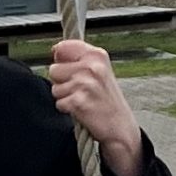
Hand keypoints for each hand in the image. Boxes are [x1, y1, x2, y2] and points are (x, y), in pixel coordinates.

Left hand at [50, 40, 144, 175]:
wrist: (121, 127)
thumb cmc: (108, 100)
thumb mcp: (100, 71)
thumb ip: (79, 59)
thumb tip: (55, 50)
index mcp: (97, 55)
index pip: (63, 47)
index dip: (61, 59)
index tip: (70, 69)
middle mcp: (92, 67)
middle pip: (54, 69)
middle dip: (62, 81)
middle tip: (81, 90)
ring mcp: (85, 84)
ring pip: (55, 87)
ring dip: (65, 97)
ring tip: (83, 100)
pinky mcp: (78, 102)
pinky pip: (59, 103)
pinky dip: (67, 109)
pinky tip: (82, 110)